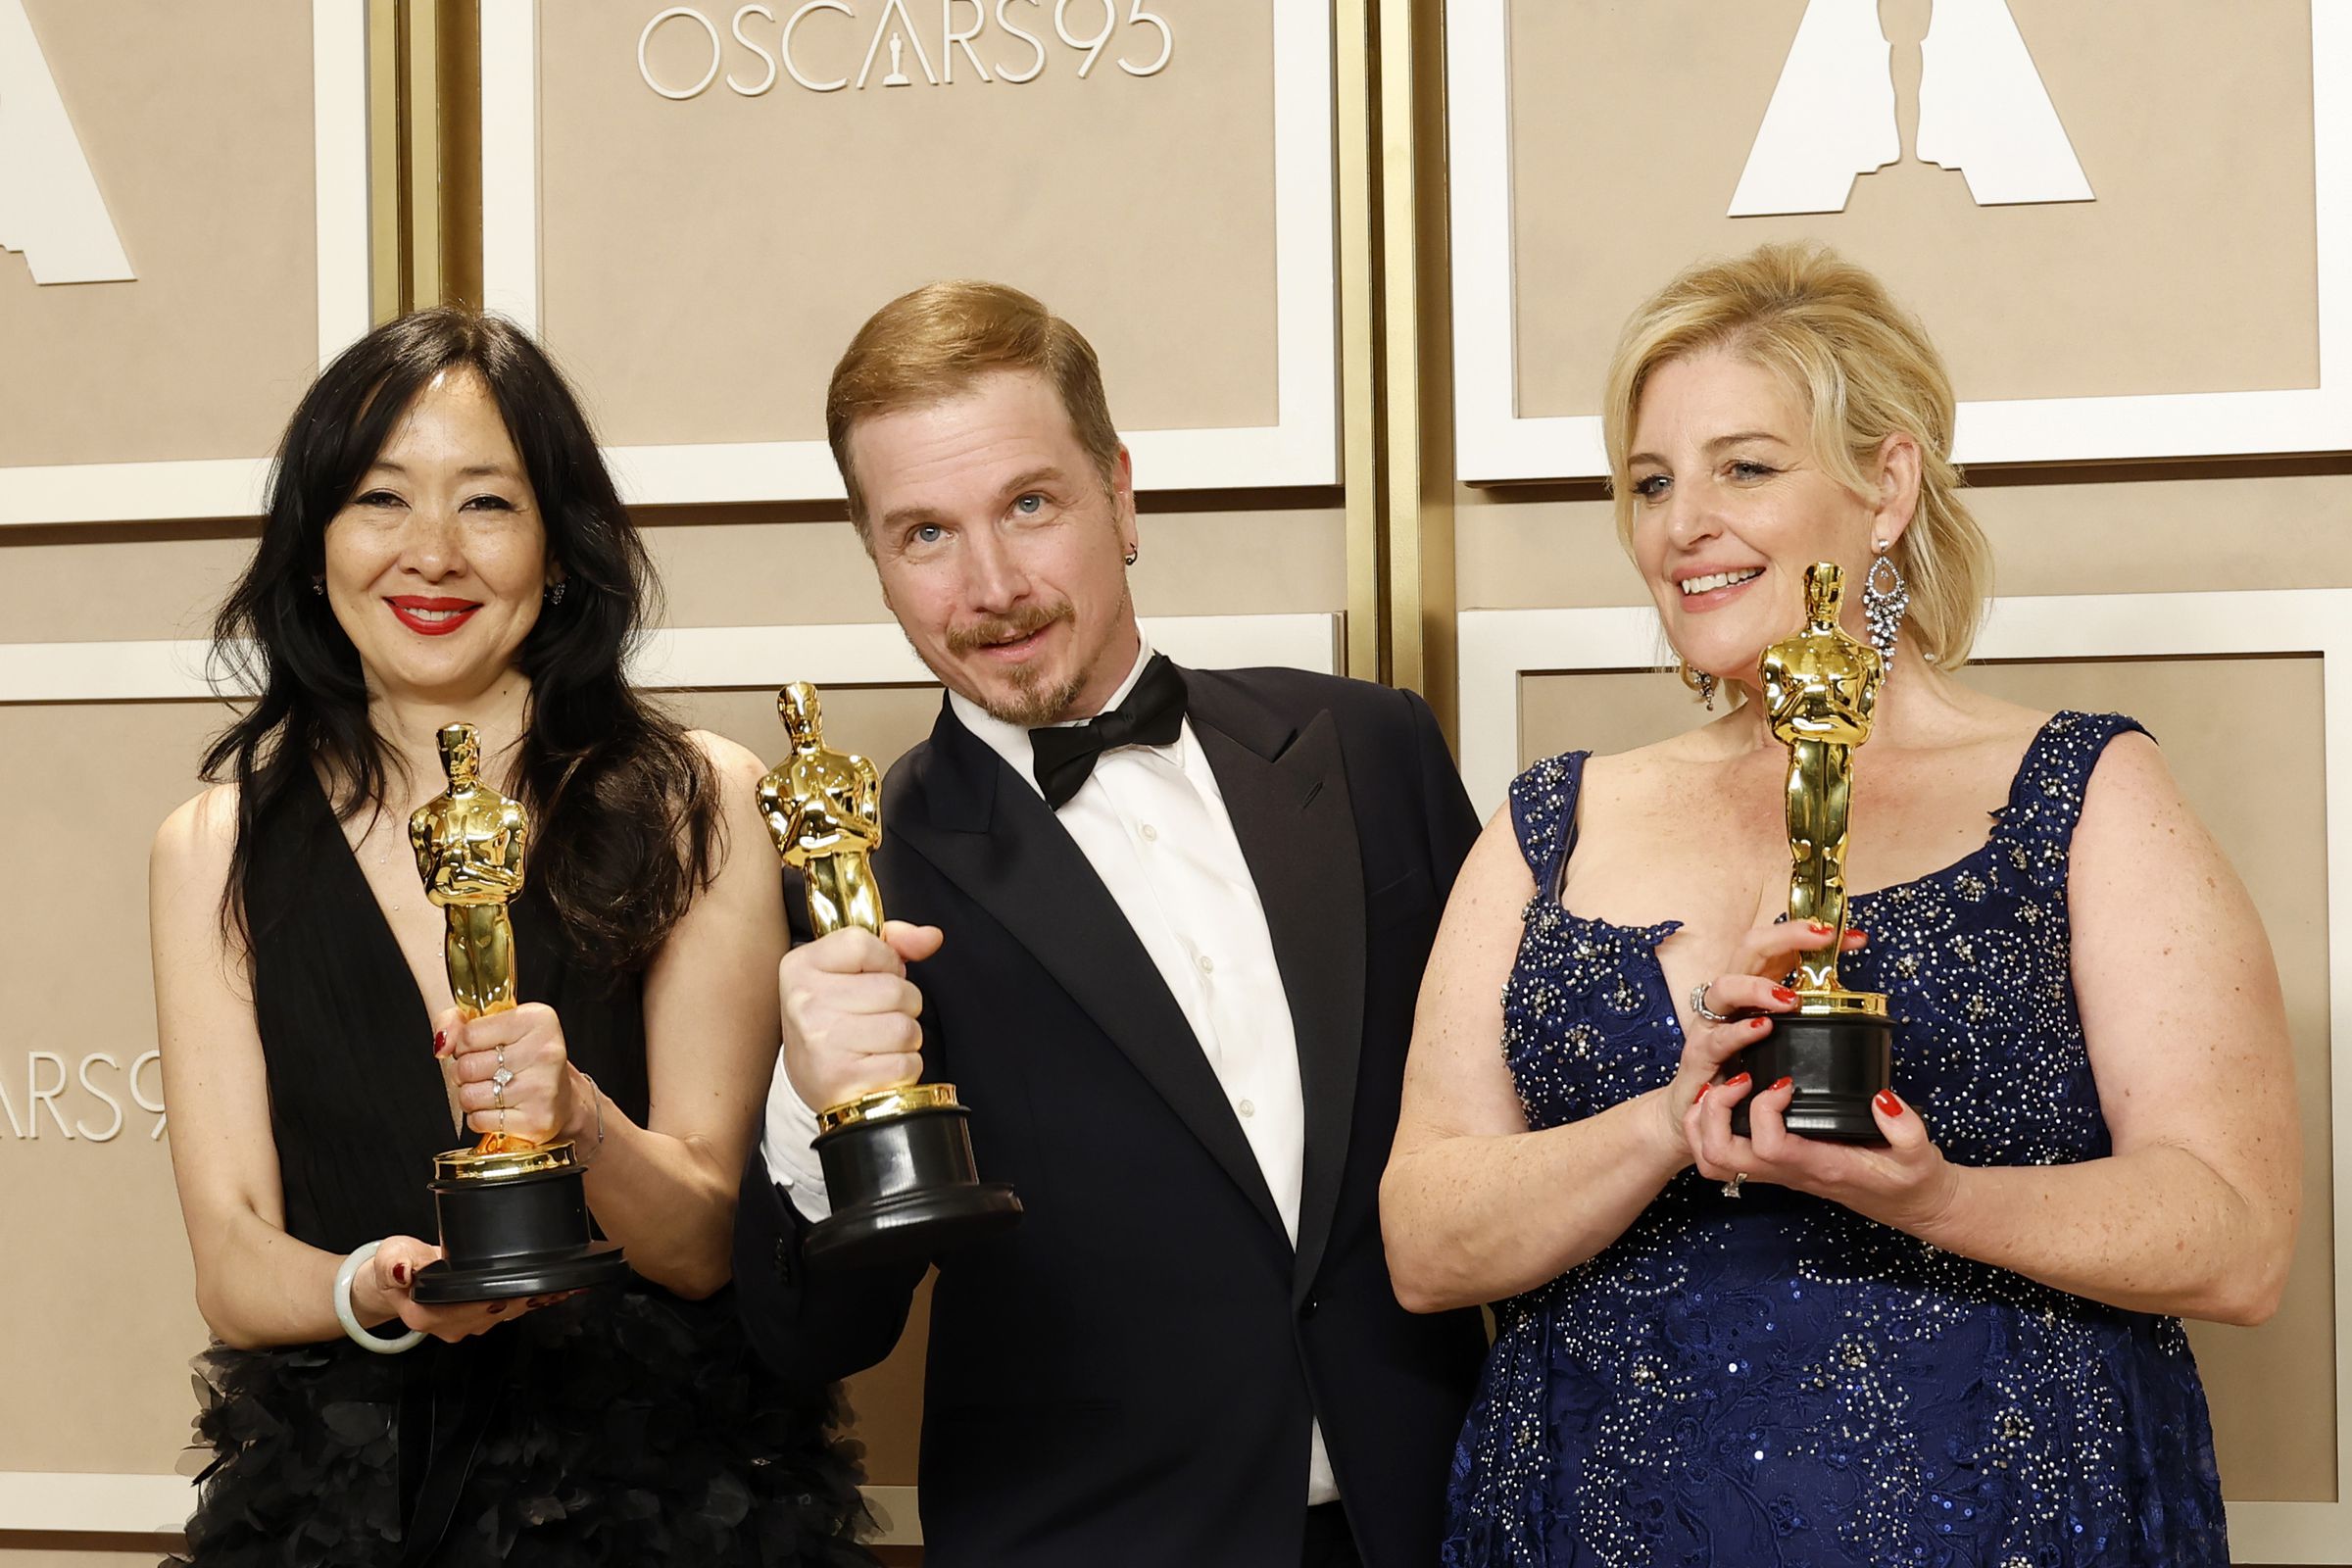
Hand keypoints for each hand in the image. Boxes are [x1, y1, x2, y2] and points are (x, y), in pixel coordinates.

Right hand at [351, 1234, 575, 1341]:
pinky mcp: (477, 1320)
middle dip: (531, 1297)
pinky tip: (555, 1291)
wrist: (394, 1279)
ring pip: (508, 1314)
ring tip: (567, 1285)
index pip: (475, 1306)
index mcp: (429, 1314)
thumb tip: (405, 1271)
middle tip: (565, 1281)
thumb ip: (395, 1261)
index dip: (505, 1296)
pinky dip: (533, 1301)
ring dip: (536, 1301)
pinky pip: (509, 1312)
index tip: (533, 1284)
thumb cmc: (398, 1264)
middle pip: (499, 1312)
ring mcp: (466, 1326)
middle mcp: (452, 1326)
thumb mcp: (390, 1254)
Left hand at [437, 1002, 581, 1145]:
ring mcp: (541, 1087)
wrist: (563, 1098)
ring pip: (469, 1096)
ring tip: (492, 1090)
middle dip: (465, 1073)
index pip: (469, 1034)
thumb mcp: (497, 1026)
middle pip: (467, 1066)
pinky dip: (481, 1117)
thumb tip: (442, 1044)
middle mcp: (544, 1051)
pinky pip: (479, 1120)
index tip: (481, 1049)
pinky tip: (499, 1108)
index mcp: (537, 1020)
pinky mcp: (535, 1120)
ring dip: (472, 1096)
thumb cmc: (526, 1059)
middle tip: (485, 1073)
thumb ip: (457, 1021)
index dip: (464, 1045)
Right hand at [778, 921, 939, 1111]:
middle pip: (894, 989)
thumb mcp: (847, 970)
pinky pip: (906, 1064)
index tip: (879, 975)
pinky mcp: (843, 1078)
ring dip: (906, 1037)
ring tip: (880, 1041)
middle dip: (904, 1003)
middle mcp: (807, 1003)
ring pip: (905, 1028)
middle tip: (880, 1014)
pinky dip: (904, 1066)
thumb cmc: (831, 1019)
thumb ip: (891, 944)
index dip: (887, 960)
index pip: (863, 943)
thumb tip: (931, 937)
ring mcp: (823, 1042)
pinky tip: (879, 1065)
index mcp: (802, 967)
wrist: (806, 1079)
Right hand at [1656, 919, 1864, 1159]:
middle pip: (1749, 949)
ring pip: (1725, 986)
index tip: (1853, 937)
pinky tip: (1762, 1029)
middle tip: (1823, 937)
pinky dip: (1739, 1033)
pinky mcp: (1698, 1055)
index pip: (1780, 947)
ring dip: (1758, 987)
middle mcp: (1729, 999)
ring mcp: (1710, 1024)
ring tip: (1790, 997)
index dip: (1814, 936)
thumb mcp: (1780, 1041)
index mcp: (1752, 988)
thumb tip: (1852, 1004)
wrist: (1692, 1110)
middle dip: (1787, 936)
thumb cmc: (1740, 1071)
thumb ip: (1806, 1019)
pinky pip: (1716, 1039)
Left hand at [1688, 1075, 1959, 1236]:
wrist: (1908, 1204)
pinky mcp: (1775, 1165)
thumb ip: (1905, 1128)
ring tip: (1724, 1084)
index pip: (1769, 1146)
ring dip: (1704, 1121)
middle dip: (1715, 1111)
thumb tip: (1881, 1099)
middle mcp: (1788, 1172)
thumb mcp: (1920, 1154)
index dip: (1763, 1110)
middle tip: (1739, 1077)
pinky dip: (1710, 1127)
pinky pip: (1722, 1157)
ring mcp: (1777, 1172)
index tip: (1784, 1081)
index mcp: (1819, 1166)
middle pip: (1721, 1156)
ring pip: (1712, 1161)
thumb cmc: (1910, 1179)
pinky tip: (1729, 1098)